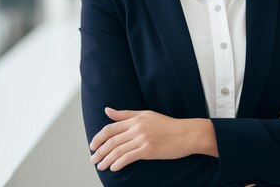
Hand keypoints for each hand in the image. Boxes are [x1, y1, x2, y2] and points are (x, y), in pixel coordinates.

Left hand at [90, 108, 214, 171]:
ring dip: (106, 159)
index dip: (98, 137)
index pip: (110, 128)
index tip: (92, 145)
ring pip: (118, 150)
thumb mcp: (146, 115)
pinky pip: (129, 157)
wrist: (186, 133)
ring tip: (101, 166)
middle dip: (99, 151)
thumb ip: (125, 114)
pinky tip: (114, 168)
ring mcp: (142, 139)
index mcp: (135, 119)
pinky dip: (118, 163)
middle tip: (93, 159)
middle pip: (111, 141)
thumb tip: (107, 110)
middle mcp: (137, 128)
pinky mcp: (148, 150)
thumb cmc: (167, 124)